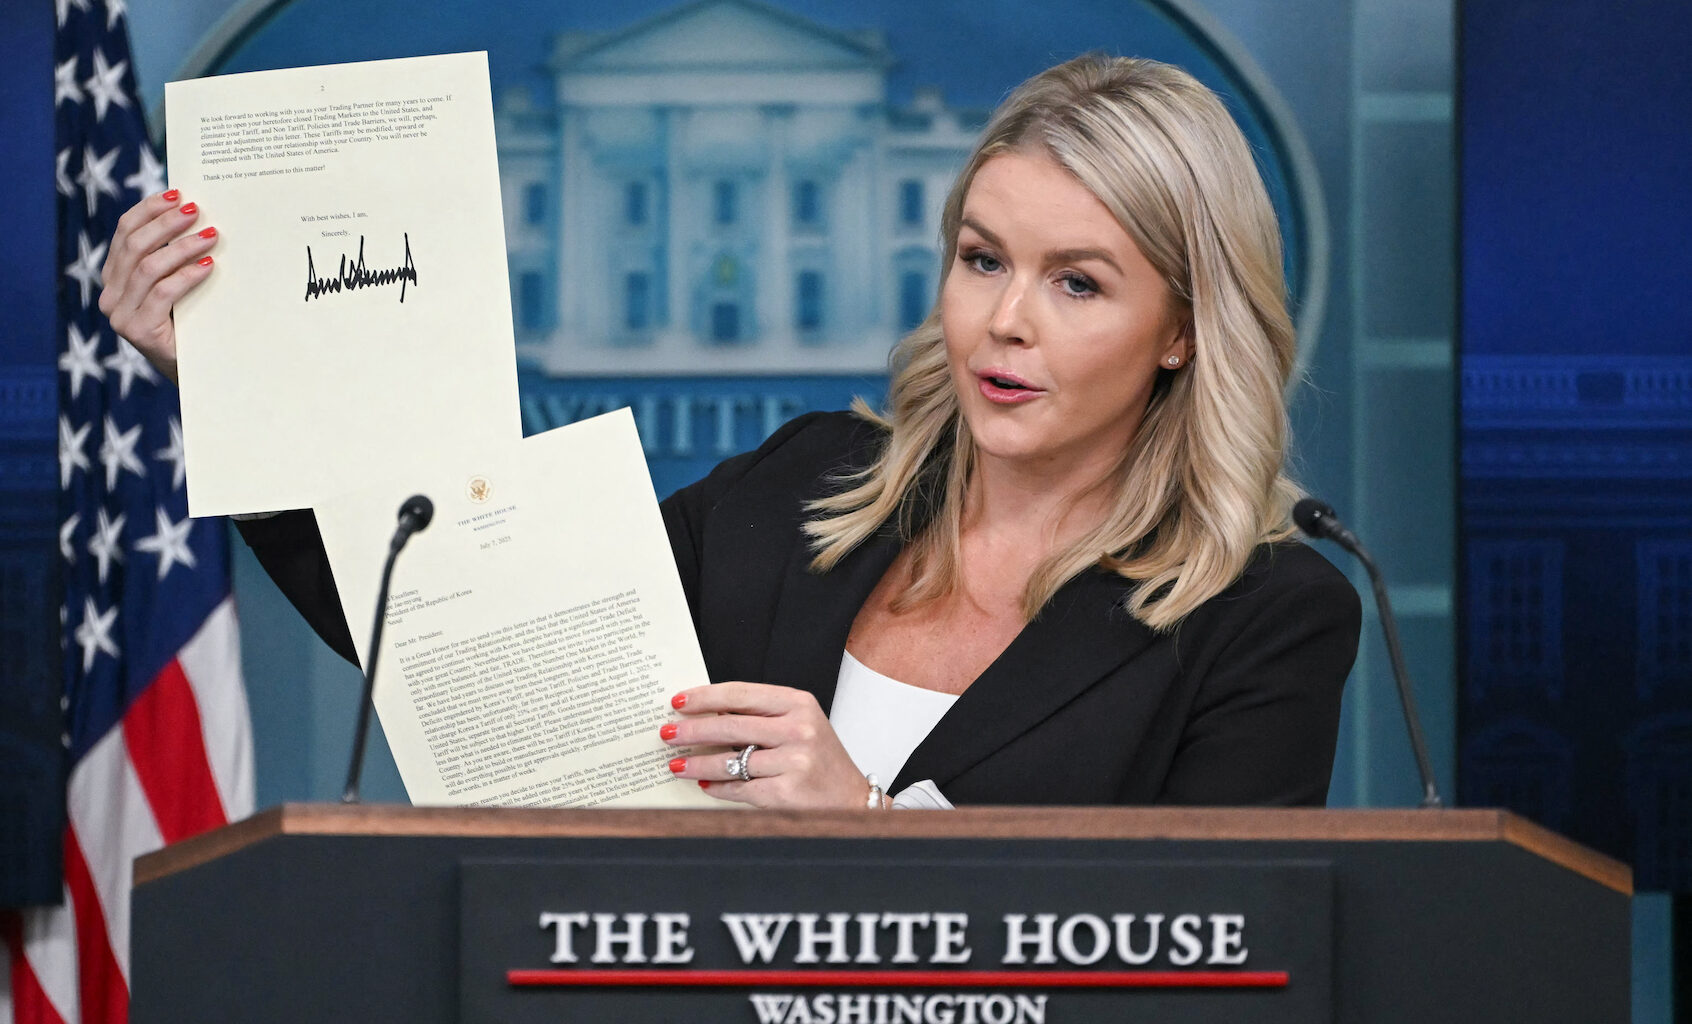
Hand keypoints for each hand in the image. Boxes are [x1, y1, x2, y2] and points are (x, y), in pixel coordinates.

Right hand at [98, 190, 218, 383]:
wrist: (197, 373)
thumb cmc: (192, 325)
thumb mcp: (179, 287)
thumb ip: (174, 259)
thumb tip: (195, 214)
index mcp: (115, 278)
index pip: (125, 233)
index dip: (149, 210)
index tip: (176, 194)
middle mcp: (111, 295)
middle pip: (134, 245)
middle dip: (166, 224)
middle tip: (196, 211)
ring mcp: (120, 315)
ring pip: (148, 266)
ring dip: (182, 247)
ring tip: (211, 235)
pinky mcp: (138, 331)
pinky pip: (163, 292)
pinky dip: (187, 275)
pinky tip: (209, 266)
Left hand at [662, 682, 878, 809]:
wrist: (852, 799)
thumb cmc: (820, 759)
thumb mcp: (798, 725)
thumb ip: (759, 717)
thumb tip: (705, 717)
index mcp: (798, 703)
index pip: (740, 693)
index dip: (704, 697)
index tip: (678, 701)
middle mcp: (798, 728)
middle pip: (730, 725)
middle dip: (691, 731)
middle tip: (666, 734)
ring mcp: (794, 760)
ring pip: (730, 760)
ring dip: (697, 764)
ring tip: (677, 765)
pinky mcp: (786, 791)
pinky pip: (740, 788)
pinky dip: (718, 787)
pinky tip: (705, 785)